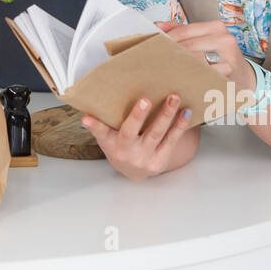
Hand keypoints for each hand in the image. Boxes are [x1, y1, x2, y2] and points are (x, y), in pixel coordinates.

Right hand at [81, 94, 197, 179]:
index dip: (95, 125)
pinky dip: (179, 126)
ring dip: (166, 115)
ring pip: (156, 134)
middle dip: (139, 115)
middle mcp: (128, 152)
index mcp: (112, 144)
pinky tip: (185, 112)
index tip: (86, 117)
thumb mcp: (105, 138)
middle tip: (146, 99)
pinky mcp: (161, 160)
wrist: (133, 171)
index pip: (102, 133)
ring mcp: (146, 157)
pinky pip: (171, 141)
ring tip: (173, 98)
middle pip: (132, 132)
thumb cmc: (118, 146)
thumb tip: (85, 117)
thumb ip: (98, 126)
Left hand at [155, 19, 255, 91]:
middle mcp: (224, 39)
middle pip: (188, 46)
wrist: (245, 77)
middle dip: (169, 53)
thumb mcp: (205, 39)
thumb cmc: (221, 57)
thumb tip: (157, 26)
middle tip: (153, 60)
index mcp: (216, 27)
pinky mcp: (228, 74)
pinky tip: (179, 80)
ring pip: (195, 61)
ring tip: (162, 70)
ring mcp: (228, 57)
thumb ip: (182, 31)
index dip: (166, 38)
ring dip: (177, 66)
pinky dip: (190, 77)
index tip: (152, 45)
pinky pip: (204, 75)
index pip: (184, 31)